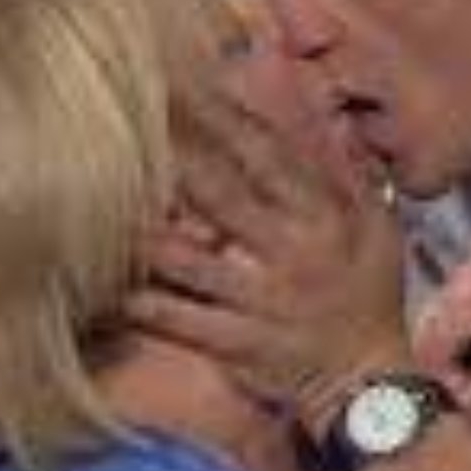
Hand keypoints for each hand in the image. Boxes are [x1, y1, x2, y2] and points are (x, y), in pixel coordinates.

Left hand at [127, 87, 412, 436]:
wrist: (371, 386)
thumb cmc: (369, 296)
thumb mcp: (376, 227)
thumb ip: (345, 171)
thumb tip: (321, 113)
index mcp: (324, 219)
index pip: (269, 156)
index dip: (224, 118)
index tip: (183, 84)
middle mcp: (291, 255)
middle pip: (221, 196)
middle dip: (173, 157)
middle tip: (127, 122)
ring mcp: (261, 302)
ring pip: (190, 261)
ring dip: (146, 232)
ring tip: (94, 199)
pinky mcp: (237, 345)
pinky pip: (181, 321)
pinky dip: (142, 303)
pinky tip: (101, 283)